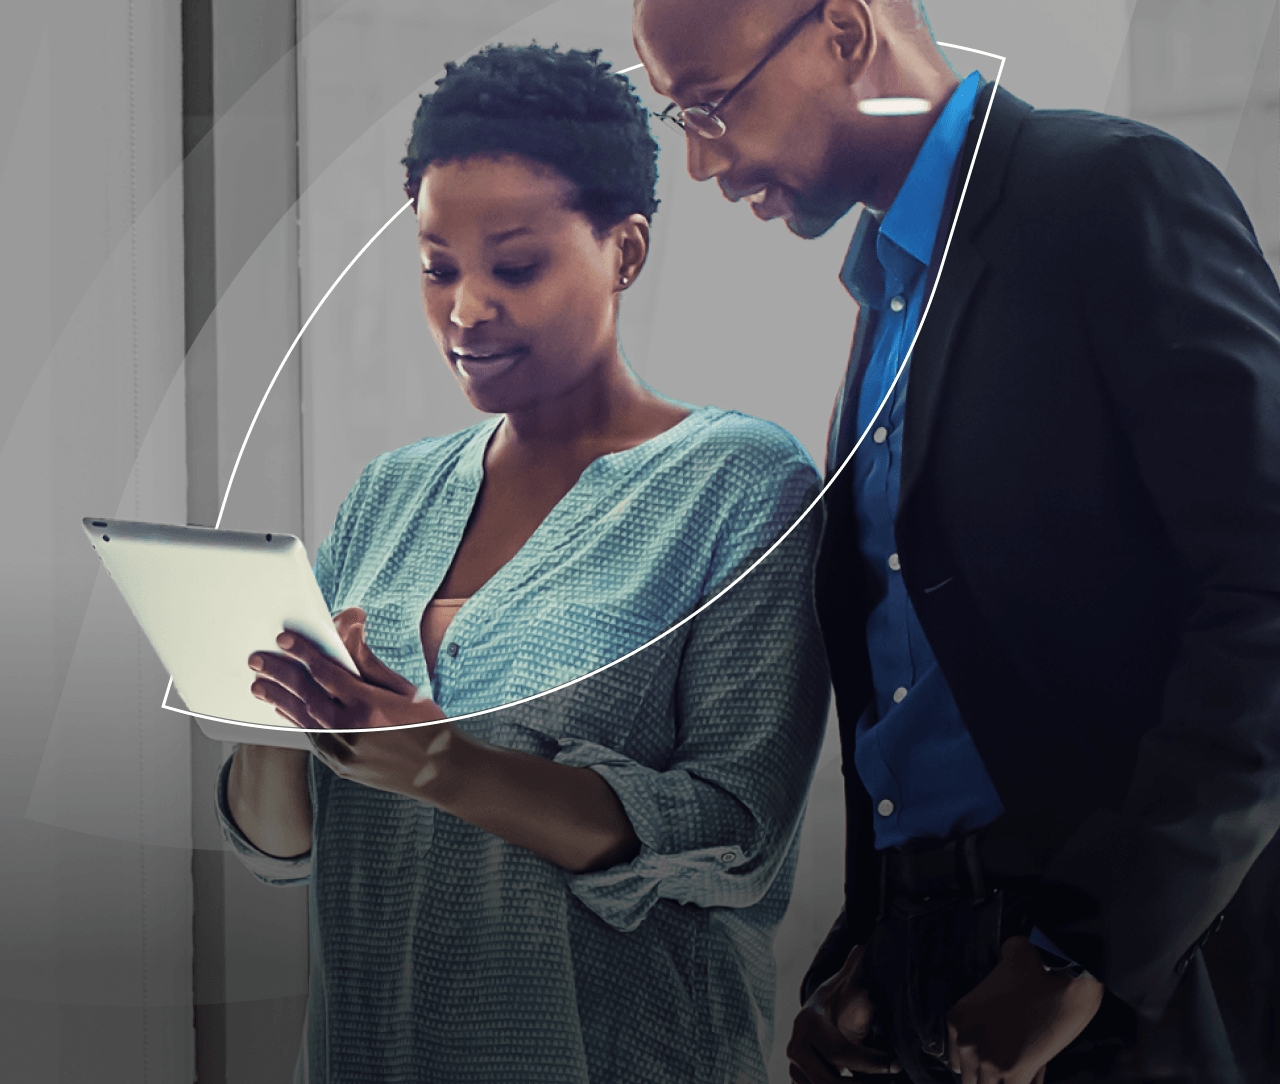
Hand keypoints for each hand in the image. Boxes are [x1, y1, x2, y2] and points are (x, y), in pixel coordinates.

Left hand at [248, 607, 458, 801]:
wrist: (441, 773)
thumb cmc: (429, 725)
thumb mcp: (405, 689)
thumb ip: (369, 662)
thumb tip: (348, 631)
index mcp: (371, 705)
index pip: (327, 672)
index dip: (303, 652)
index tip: (283, 638)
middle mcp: (353, 729)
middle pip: (306, 695)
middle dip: (279, 674)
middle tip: (257, 660)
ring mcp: (344, 752)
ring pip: (303, 719)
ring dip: (278, 699)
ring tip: (259, 684)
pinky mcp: (341, 766)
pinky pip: (311, 738)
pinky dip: (296, 720)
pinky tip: (285, 708)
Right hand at [787, 944, 900, 1082]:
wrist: (818, 1013)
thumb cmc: (838, 998)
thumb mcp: (848, 984)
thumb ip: (856, 969)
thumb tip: (864, 949)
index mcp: (808, 1024)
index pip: (840, 1051)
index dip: (871, 1061)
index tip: (896, 1064)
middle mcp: (796, 1047)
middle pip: (829, 1080)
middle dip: (863, 1083)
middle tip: (891, 1082)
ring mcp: (795, 1067)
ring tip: (883, 1083)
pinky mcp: (799, 1081)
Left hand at [946, 935, 1103, 1083]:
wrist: (1060, 973)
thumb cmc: (1032, 971)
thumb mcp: (995, 979)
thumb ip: (991, 996)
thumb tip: (1001, 989)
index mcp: (958, 1021)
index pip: (959, 1064)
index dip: (979, 1067)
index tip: (994, 1066)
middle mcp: (966, 1042)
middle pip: (973, 1080)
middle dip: (993, 1078)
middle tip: (1013, 1065)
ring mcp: (988, 1059)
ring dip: (1009, 1080)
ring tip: (1027, 1068)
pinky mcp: (1013, 1071)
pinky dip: (1030, 1082)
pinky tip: (1038, 1069)